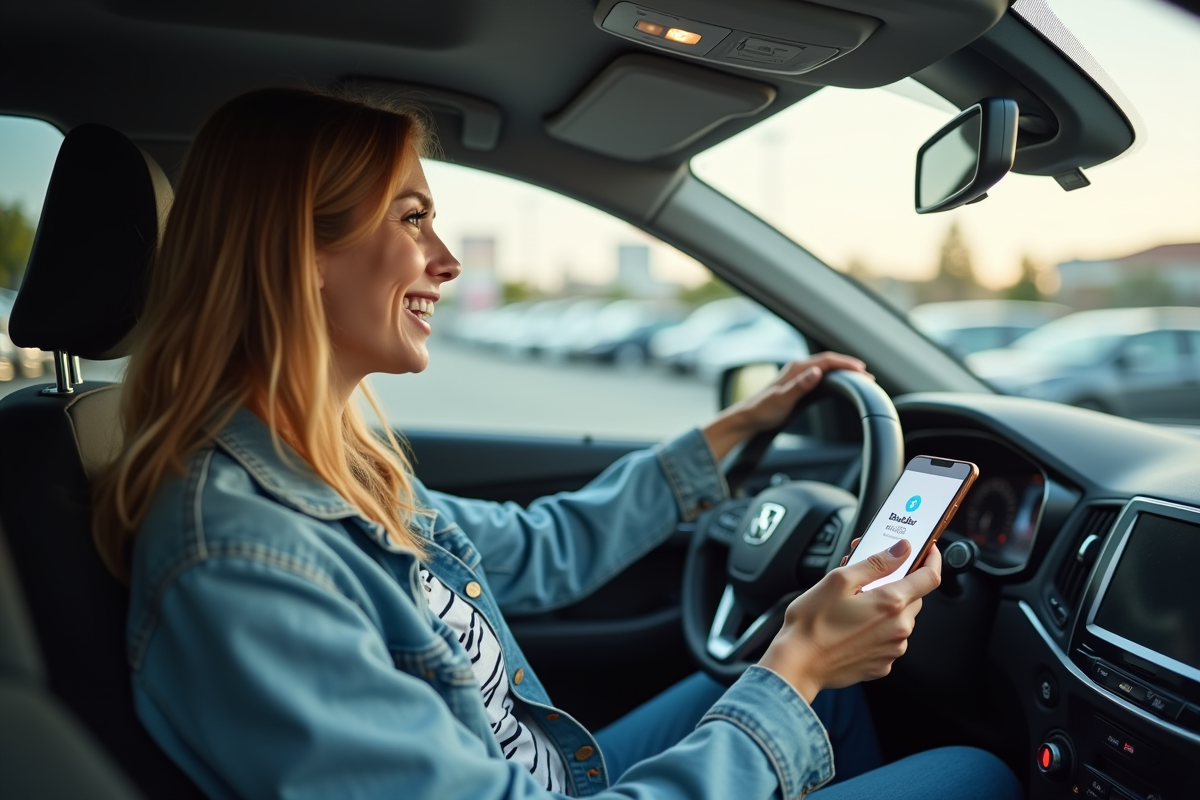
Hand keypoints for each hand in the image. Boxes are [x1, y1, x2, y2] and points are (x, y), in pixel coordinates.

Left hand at [701, 353, 870, 460]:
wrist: (749, 418)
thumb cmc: (763, 410)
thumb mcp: (782, 400)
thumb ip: (799, 386)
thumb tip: (816, 372)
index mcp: (797, 368)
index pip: (827, 361)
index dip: (846, 364)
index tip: (862, 371)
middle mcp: (799, 368)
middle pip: (829, 362)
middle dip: (849, 366)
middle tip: (868, 377)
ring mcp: (799, 375)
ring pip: (826, 368)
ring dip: (843, 371)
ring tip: (860, 379)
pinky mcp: (799, 384)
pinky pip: (822, 376)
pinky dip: (835, 377)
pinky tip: (841, 384)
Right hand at [757, 538, 941, 702]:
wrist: (798, 664)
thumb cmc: (812, 624)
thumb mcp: (839, 580)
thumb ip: (876, 563)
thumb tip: (901, 549)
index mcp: (891, 604)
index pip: (929, 577)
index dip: (931, 559)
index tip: (927, 550)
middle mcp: (899, 629)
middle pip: (914, 597)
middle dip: (898, 582)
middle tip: (871, 576)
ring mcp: (892, 650)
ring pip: (902, 618)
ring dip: (887, 606)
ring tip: (855, 603)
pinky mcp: (882, 664)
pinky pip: (889, 639)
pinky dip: (878, 628)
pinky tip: (854, 625)